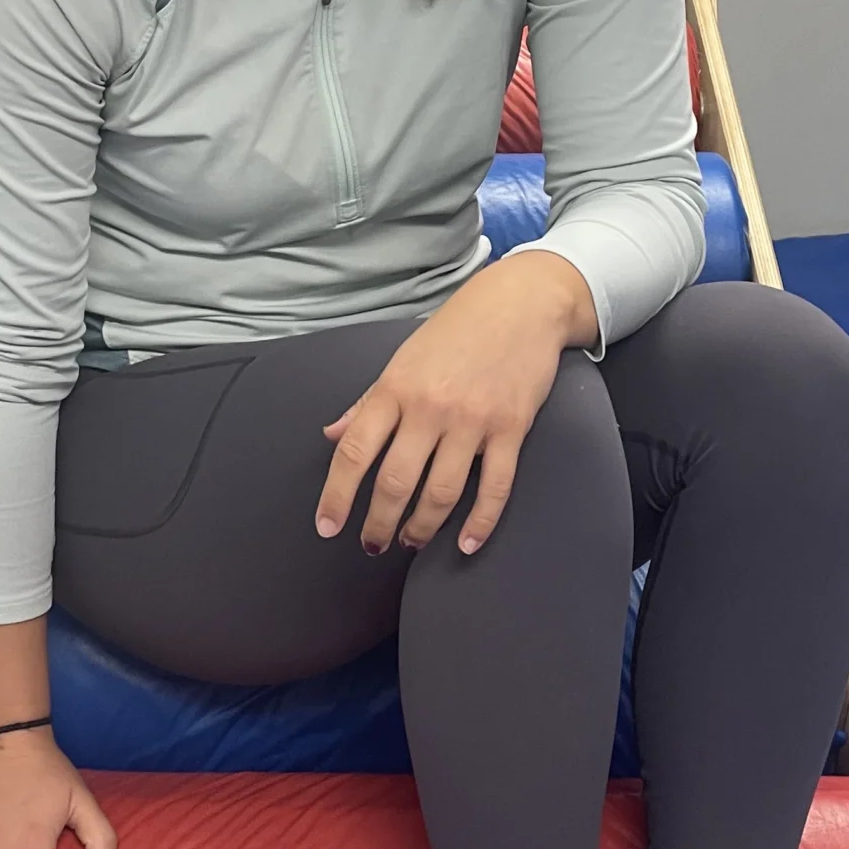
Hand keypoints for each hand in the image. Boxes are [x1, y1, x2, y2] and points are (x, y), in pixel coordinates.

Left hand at [315, 252, 596, 557]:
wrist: (520, 303)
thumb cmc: (456, 331)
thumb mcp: (402, 360)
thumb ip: (367, 403)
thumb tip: (331, 436)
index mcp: (395, 388)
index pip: (354, 452)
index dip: (336, 495)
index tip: (327, 526)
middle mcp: (429, 407)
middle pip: (395, 481)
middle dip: (379, 523)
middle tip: (373, 545)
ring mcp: (472, 420)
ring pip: (441, 492)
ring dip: (422, 527)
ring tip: (411, 541)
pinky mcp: (511, 429)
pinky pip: (494, 487)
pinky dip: (480, 522)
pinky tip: (466, 543)